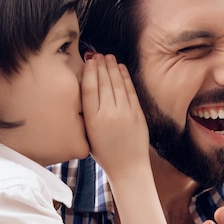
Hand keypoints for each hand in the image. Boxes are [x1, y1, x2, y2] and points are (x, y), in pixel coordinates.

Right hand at [81, 54, 148, 175]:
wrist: (128, 168)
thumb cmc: (104, 153)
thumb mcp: (87, 135)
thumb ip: (86, 114)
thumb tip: (85, 89)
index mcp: (92, 121)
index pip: (90, 89)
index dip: (90, 72)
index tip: (89, 61)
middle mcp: (109, 115)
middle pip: (104, 83)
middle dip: (101, 66)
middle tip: (98, 54)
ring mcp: (125, 113)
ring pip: (117, 84)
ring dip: (113, 68)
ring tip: (108, 57)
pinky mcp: (138, 114)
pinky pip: (130, 91)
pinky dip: (125, 77)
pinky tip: (121, 68)